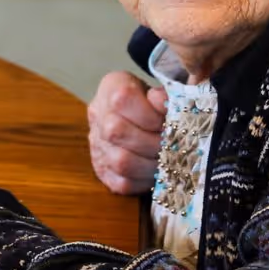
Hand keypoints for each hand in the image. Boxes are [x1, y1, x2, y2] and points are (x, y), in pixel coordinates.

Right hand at [87, 72, 165, 194]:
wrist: (139, 114)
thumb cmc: (153, 102)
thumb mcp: (159, 90)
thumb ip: (164, 97)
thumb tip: (166, 104)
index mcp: (111, 87)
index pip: (121, 99)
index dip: (148, 114)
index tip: (165, 121)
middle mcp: (98, 115)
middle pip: (116, 131)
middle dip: (152, 141)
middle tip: (171, 144)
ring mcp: (97, 145)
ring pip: (120, 161)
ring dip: (151, 163)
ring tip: (166, 160)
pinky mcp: (103, 170)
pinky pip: (122, 182)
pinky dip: (144, 180)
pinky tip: (155, 171)